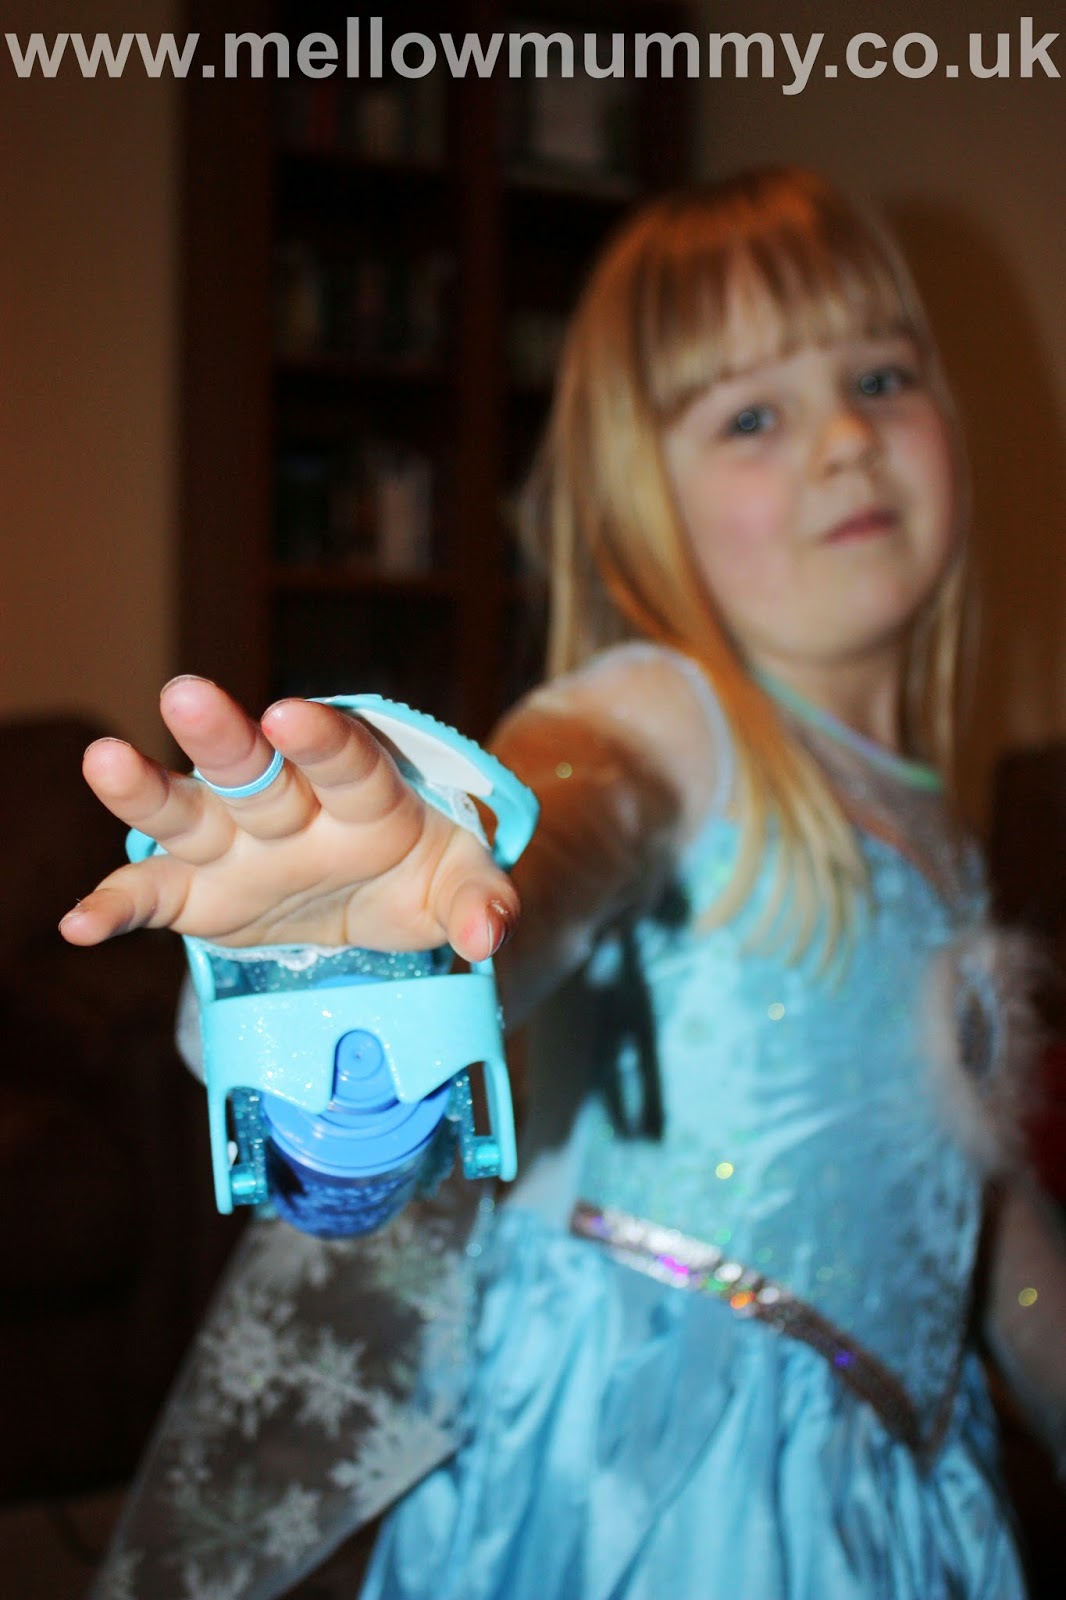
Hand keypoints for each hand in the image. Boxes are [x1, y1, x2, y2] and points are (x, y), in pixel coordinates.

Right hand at [59, 677, 518, 962]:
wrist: (379, 898)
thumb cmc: (421, 872)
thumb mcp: (459, 882)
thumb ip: (478, 899)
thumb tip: (489, 938)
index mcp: (363, 796)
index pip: (344, 760)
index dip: (318, 739)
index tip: (289, 714)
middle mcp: (290, 808)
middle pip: (254, 768)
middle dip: (223, 736)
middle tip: (187, 693)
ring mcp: (237, 846)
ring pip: (189, 811)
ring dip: (147, 789)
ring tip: (103, 761)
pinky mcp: (198, 891)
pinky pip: (152, 894)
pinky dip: (117, 905)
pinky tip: (80, 923)